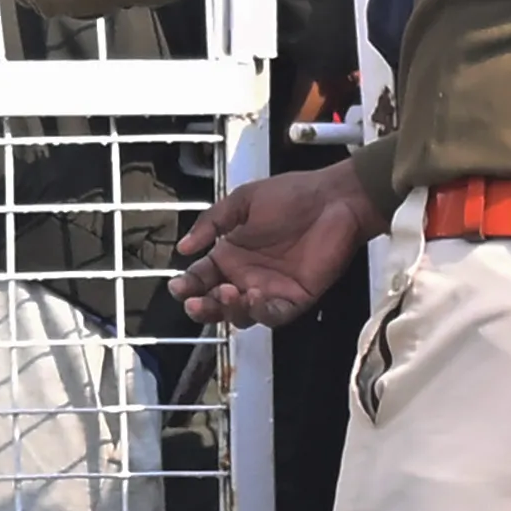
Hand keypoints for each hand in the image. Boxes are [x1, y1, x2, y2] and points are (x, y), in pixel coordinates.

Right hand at [170, 163, 375, 328]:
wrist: (333, 199)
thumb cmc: (292, 195)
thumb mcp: (242, 202)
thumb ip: (212, 223)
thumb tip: (183, 246)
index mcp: (231, 253)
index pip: (201, 278)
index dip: (187, 286)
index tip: (178, 287)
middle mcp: (247, 276)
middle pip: (217, 304)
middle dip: (202, 308)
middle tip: (194, 302)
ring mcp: (271, 290)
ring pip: (242, 315)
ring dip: (229, 310)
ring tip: (227, 292)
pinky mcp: (296, 298)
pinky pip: (274, 316)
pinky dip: (260, 311)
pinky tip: (253, 296)